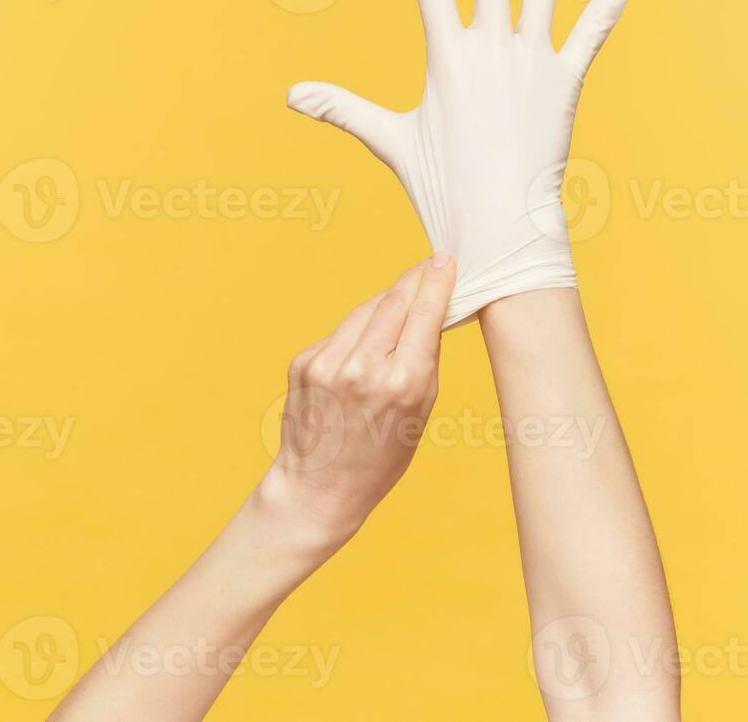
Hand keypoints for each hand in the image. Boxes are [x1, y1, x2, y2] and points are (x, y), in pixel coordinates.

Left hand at [266, 255, 456, 547]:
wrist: (318, 488)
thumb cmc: (379, 457)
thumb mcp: (420, 413)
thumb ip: (425, 360)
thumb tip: (431, 310)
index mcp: (402, 383)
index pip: (423, 312)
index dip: (436, 281)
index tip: (444, 260)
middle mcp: (363, 367)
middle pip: (394, 301)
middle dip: (413, 281)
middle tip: (427, 267)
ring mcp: (328, 363)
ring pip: (365, 311)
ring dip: (385, 303)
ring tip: (401, 303)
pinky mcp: (303, 362)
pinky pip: (340, 333)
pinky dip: (357, 333)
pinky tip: (363, 350)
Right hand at [288, 0, 631, 325]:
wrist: (499, 230)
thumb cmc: (441, 189)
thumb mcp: (390, 141)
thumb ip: (343, 108)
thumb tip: (291, 96)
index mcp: (447, 59)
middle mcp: (491, 52)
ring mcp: (531, 66)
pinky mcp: (564, 86)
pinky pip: (588, 38)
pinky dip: (606, 9)